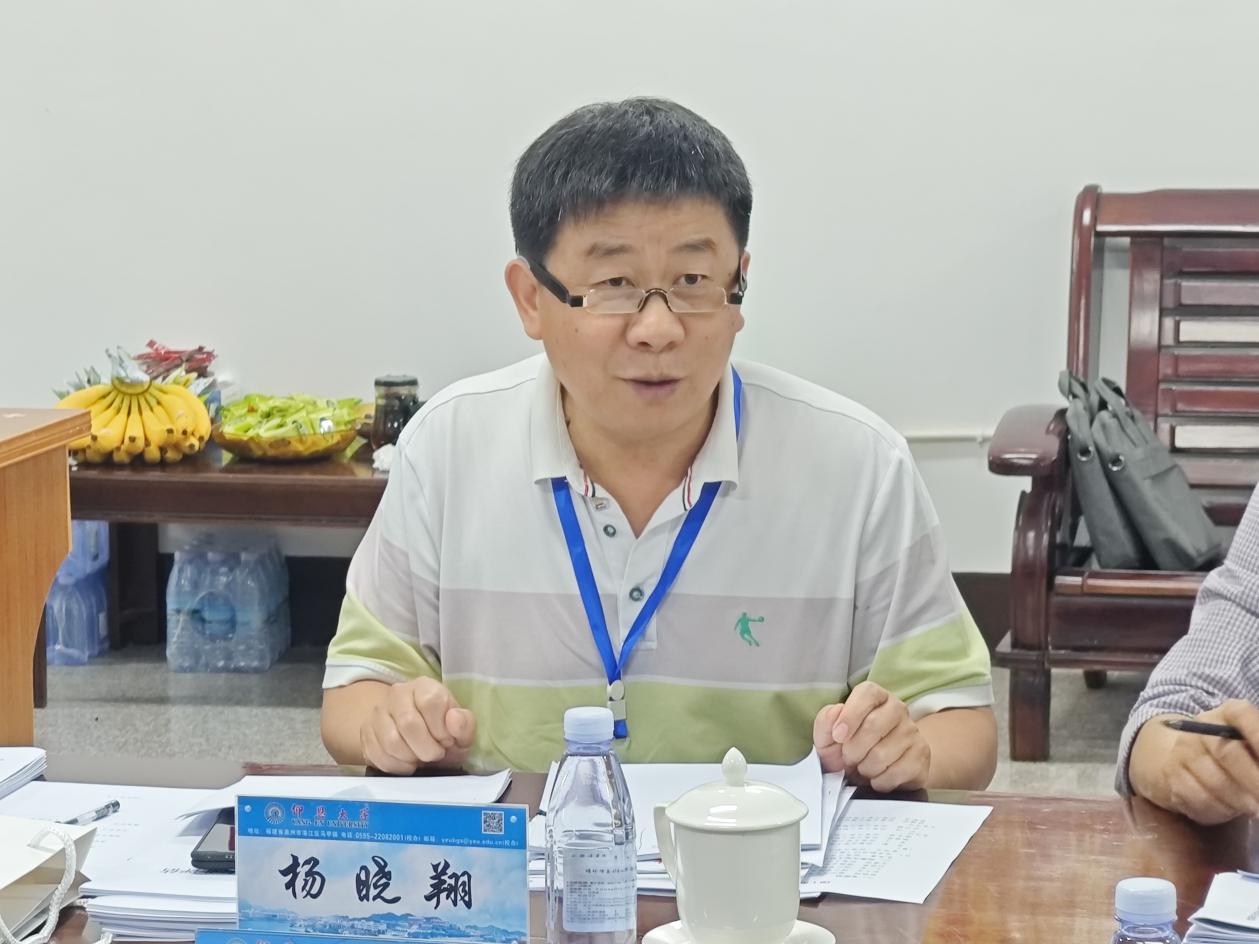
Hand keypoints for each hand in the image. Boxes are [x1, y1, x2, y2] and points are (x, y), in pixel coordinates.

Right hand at [360, 678, 476, 773]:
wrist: (414, 740)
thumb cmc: (441, 733)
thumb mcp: (461, 731)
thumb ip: (464, 724)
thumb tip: (454, 719)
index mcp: (424, 686)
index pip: (431, 702)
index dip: (441, 728)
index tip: (447, 740)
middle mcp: (398, 694)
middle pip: (409, 724)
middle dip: (427, 748)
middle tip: (435, 754)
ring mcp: (378, 713)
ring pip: (391, 742)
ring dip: (411, 758)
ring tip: (420, 757)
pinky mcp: (366, 733)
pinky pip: (378, 755)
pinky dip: (397, 767)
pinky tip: (407, 763)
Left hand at [813, 682, 930, 790]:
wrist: (879, 771)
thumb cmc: (850, 748)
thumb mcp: (828, 736)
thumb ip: (825, 722)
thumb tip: (835, 712)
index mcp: (875, 696)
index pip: (867, 693)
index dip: (850, 715)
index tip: (838, 736)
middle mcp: (897, 709)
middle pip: (874, 725)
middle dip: (853, 749)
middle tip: (848, 758)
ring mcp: (912, 732)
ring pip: (883, 754)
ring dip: (865, 768)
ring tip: (863, 767)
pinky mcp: (921, 756)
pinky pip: (896, 772)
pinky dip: (880, 781)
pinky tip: (877, 777)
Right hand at [1134, 700, 1258, 824]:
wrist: (1185, 763)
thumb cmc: (1235, 756)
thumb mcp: (1252, 747)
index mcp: (1227, 713)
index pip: (1242, 714)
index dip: (1258, 736)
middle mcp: (1201, 727)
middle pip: (1227, 751)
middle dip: (1254, 781)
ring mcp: (1183, 751)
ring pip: (1215, 781)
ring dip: (1240, 801)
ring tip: (1255, 808)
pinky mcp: (1172, 776)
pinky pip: (1200, 798)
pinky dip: (1222, 809)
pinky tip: (1231, 809)